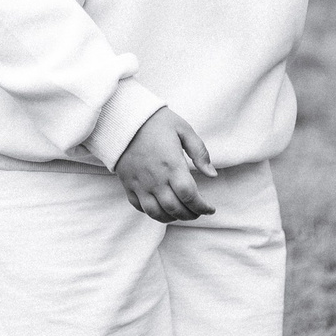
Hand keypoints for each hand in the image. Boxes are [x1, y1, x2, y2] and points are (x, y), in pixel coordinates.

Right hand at [111, 108, 215, 222]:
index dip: (202, 207)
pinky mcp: (128, 184)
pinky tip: (162, 208)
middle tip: (198, 212)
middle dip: (191, 215)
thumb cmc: (156, 122)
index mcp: (171, 165)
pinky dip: (153, 213)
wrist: (123, 118)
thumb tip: (212, 175)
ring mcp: (139, 184)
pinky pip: (140, 207)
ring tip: (182, 213)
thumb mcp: (183, 129)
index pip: (189, 196)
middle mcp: (155, 178)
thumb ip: (200, 153)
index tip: (210, 208)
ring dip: (172, 218)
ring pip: (157, 213)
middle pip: (175, 209)